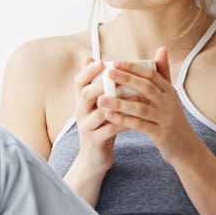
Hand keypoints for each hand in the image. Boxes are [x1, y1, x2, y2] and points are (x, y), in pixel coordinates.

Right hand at [73, 58, 129, 172]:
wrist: (95, 155)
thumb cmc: (102, 123)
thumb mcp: (100, 104)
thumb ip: (102, 84)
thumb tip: (100, 59)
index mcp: (82, 100)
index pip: (79, 81)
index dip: (88, 71)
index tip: (102, 62)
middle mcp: (81, 111)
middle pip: (85, 94)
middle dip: (101, 84)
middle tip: (118, 76)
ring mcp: (86, 126)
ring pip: (99, 112)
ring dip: (117, 103)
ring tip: (135, 96)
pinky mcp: (95, 140)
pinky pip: (109, 129)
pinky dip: (122, 122)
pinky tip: (135, 117)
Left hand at [96, 47, 202, 163]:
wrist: (186, 147)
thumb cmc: (172, 118)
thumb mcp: (170, 95)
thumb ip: (163, 74)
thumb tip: (162, 48)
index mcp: (169, 91)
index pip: (151, 74)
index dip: (133, 67)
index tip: (115, 62)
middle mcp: (169, 102)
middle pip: (146, 87)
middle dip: (126, 79)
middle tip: (107, 73)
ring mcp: (166, 118)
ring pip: (140, 107)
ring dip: (119, 102)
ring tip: (100, 99)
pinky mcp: (161, 134)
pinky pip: (139, 125)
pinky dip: (124, 120)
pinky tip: (109, 116)